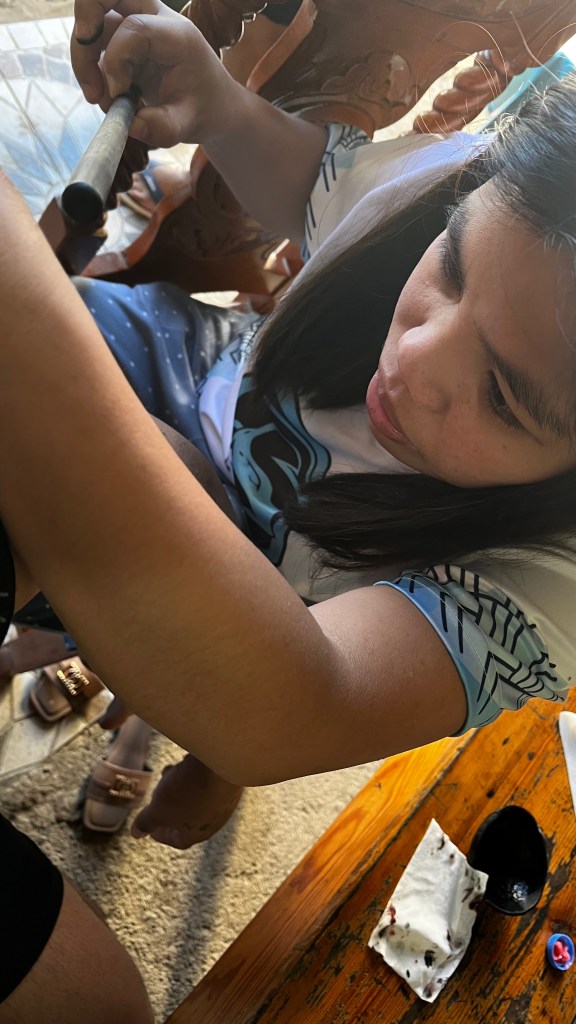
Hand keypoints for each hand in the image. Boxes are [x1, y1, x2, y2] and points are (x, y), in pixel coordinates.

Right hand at [72, 4, 236, 148]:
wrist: (214, 105)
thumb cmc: (205, 110)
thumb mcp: (189, 125)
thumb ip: (163, 128)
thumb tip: (131, 125)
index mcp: (177, 35)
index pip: (135, 27)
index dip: (117, 59)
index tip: (119, 95)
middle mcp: (157, 20)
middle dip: (85, 21)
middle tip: (86, 62)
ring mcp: (141, 26)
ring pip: (97, 18)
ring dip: (85, 55)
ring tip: (96, 97)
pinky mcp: (128, 40)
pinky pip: (98, 40)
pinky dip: (91, 67)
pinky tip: (105, 97)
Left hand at [131, 754, 242, 847]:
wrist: (223, 759)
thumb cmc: (189, 790)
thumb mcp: (159, 808)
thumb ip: (147, 821)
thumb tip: (136, 833)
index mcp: (198, 832)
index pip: (179, 840)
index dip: (162, 834)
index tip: (150, 826)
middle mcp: (215, 818)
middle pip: (188, 816)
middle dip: (169, 805)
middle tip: (158, 793)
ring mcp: (224, 797)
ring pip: (197, 795)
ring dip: (179, 786)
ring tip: (169, 772)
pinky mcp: (228, 777)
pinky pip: (207, 779)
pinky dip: (192, 773)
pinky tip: (185, 761)